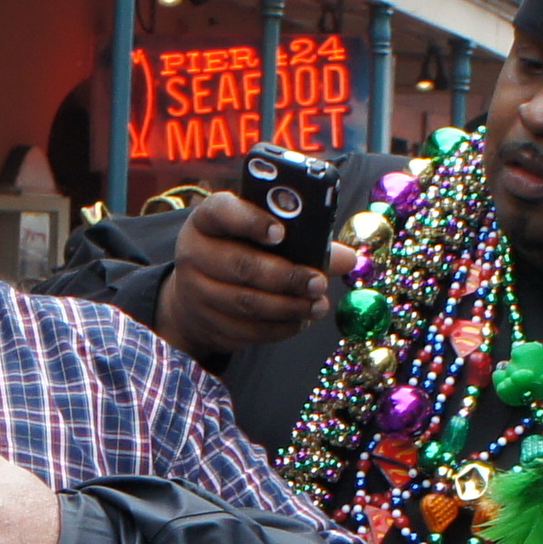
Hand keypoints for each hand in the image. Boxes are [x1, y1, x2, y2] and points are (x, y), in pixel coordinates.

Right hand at [153, 188, 342, 359]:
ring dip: (288, 307)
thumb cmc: (238, 252)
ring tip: (317, 305)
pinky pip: (246, 330)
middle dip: (286, 276)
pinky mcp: (206, 323)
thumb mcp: (259, 235)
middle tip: (319, 282)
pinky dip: (278, 328)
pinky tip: (299, 321)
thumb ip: (302, 240)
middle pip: (240, 266)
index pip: (223, 212)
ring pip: (246, 303)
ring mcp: (195, 291)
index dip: (252, 222)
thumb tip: (348, 259)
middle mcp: (194, 253)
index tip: (282, 232)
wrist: (194, 294)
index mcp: (207, 219)